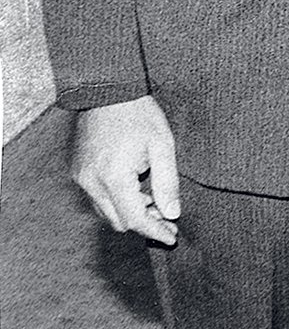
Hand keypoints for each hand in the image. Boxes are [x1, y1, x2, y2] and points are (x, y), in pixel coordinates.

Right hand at [71, 95, 179, 244]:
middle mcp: (91, 182)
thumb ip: (168, 182)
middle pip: (118, 221)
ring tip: (155, 200)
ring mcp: (81, 178)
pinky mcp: (77, 172)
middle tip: (168, 218)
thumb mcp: (162, 145)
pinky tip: (136, 187)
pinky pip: (97, 198)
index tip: (172, 237)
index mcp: (113, 176)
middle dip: (144, 223)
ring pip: (106, 212)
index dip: (154, 231)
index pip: (134, 219)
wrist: (107, 91)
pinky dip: (117, 200)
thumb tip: (173, 213)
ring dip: (130, 212)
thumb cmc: (138, 114)